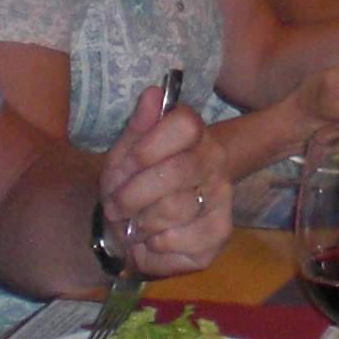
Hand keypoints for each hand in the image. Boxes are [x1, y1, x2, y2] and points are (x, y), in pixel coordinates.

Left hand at [100, 83, 228, 277]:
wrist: (133, 227)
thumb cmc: (130, 184)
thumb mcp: (124, 154)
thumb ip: (138, 125)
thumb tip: (153, 92)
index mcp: (193, 134)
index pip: (185, 124)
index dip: (148, 148)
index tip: (128, 165)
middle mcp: (215, 161)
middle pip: (178, 171)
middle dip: (134, 195)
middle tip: (116, 206)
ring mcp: (222, 198)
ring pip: (176, 209)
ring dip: (141, 222)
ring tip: (134, 224)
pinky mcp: (220, 233)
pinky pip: (180, 240)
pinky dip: (153, 246)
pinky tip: (151, 241)